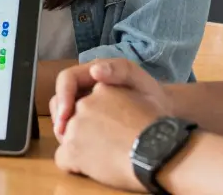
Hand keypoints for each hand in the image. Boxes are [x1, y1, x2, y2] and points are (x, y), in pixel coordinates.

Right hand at [50, 58, 167, 135]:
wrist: (162, 114)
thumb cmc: (151, 95)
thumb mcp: (138, 79)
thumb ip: (119, 70)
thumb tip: (95, 70)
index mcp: (92, 73)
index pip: (67, 80)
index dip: (63, 97)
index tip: (67, 117)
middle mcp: (85, 88)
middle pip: (60, 98)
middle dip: (60, 116)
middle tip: (64, 135)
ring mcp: (87, 106)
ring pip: (64, 115)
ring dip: (63, 129)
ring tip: (70, 144)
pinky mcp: (90, 123)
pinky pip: (74, 129)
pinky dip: (73, 139)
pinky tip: (81, 151)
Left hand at [54, 83, 165, 191]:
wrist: (161, 150)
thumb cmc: (157, 126)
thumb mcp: (139, 96)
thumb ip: (115, 91)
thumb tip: (96, 75)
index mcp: (102, 87)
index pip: (82, 96)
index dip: (84, 111)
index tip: (94, 125)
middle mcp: (85, 104)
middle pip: (71, 118)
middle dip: (79, 129)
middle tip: (100, 143)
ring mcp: (76, 126)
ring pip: (65, 137)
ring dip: (77, 146)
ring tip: (101, 155)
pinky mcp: (73, 149)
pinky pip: (62, 158)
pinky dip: (73, 165)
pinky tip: (91, 168)